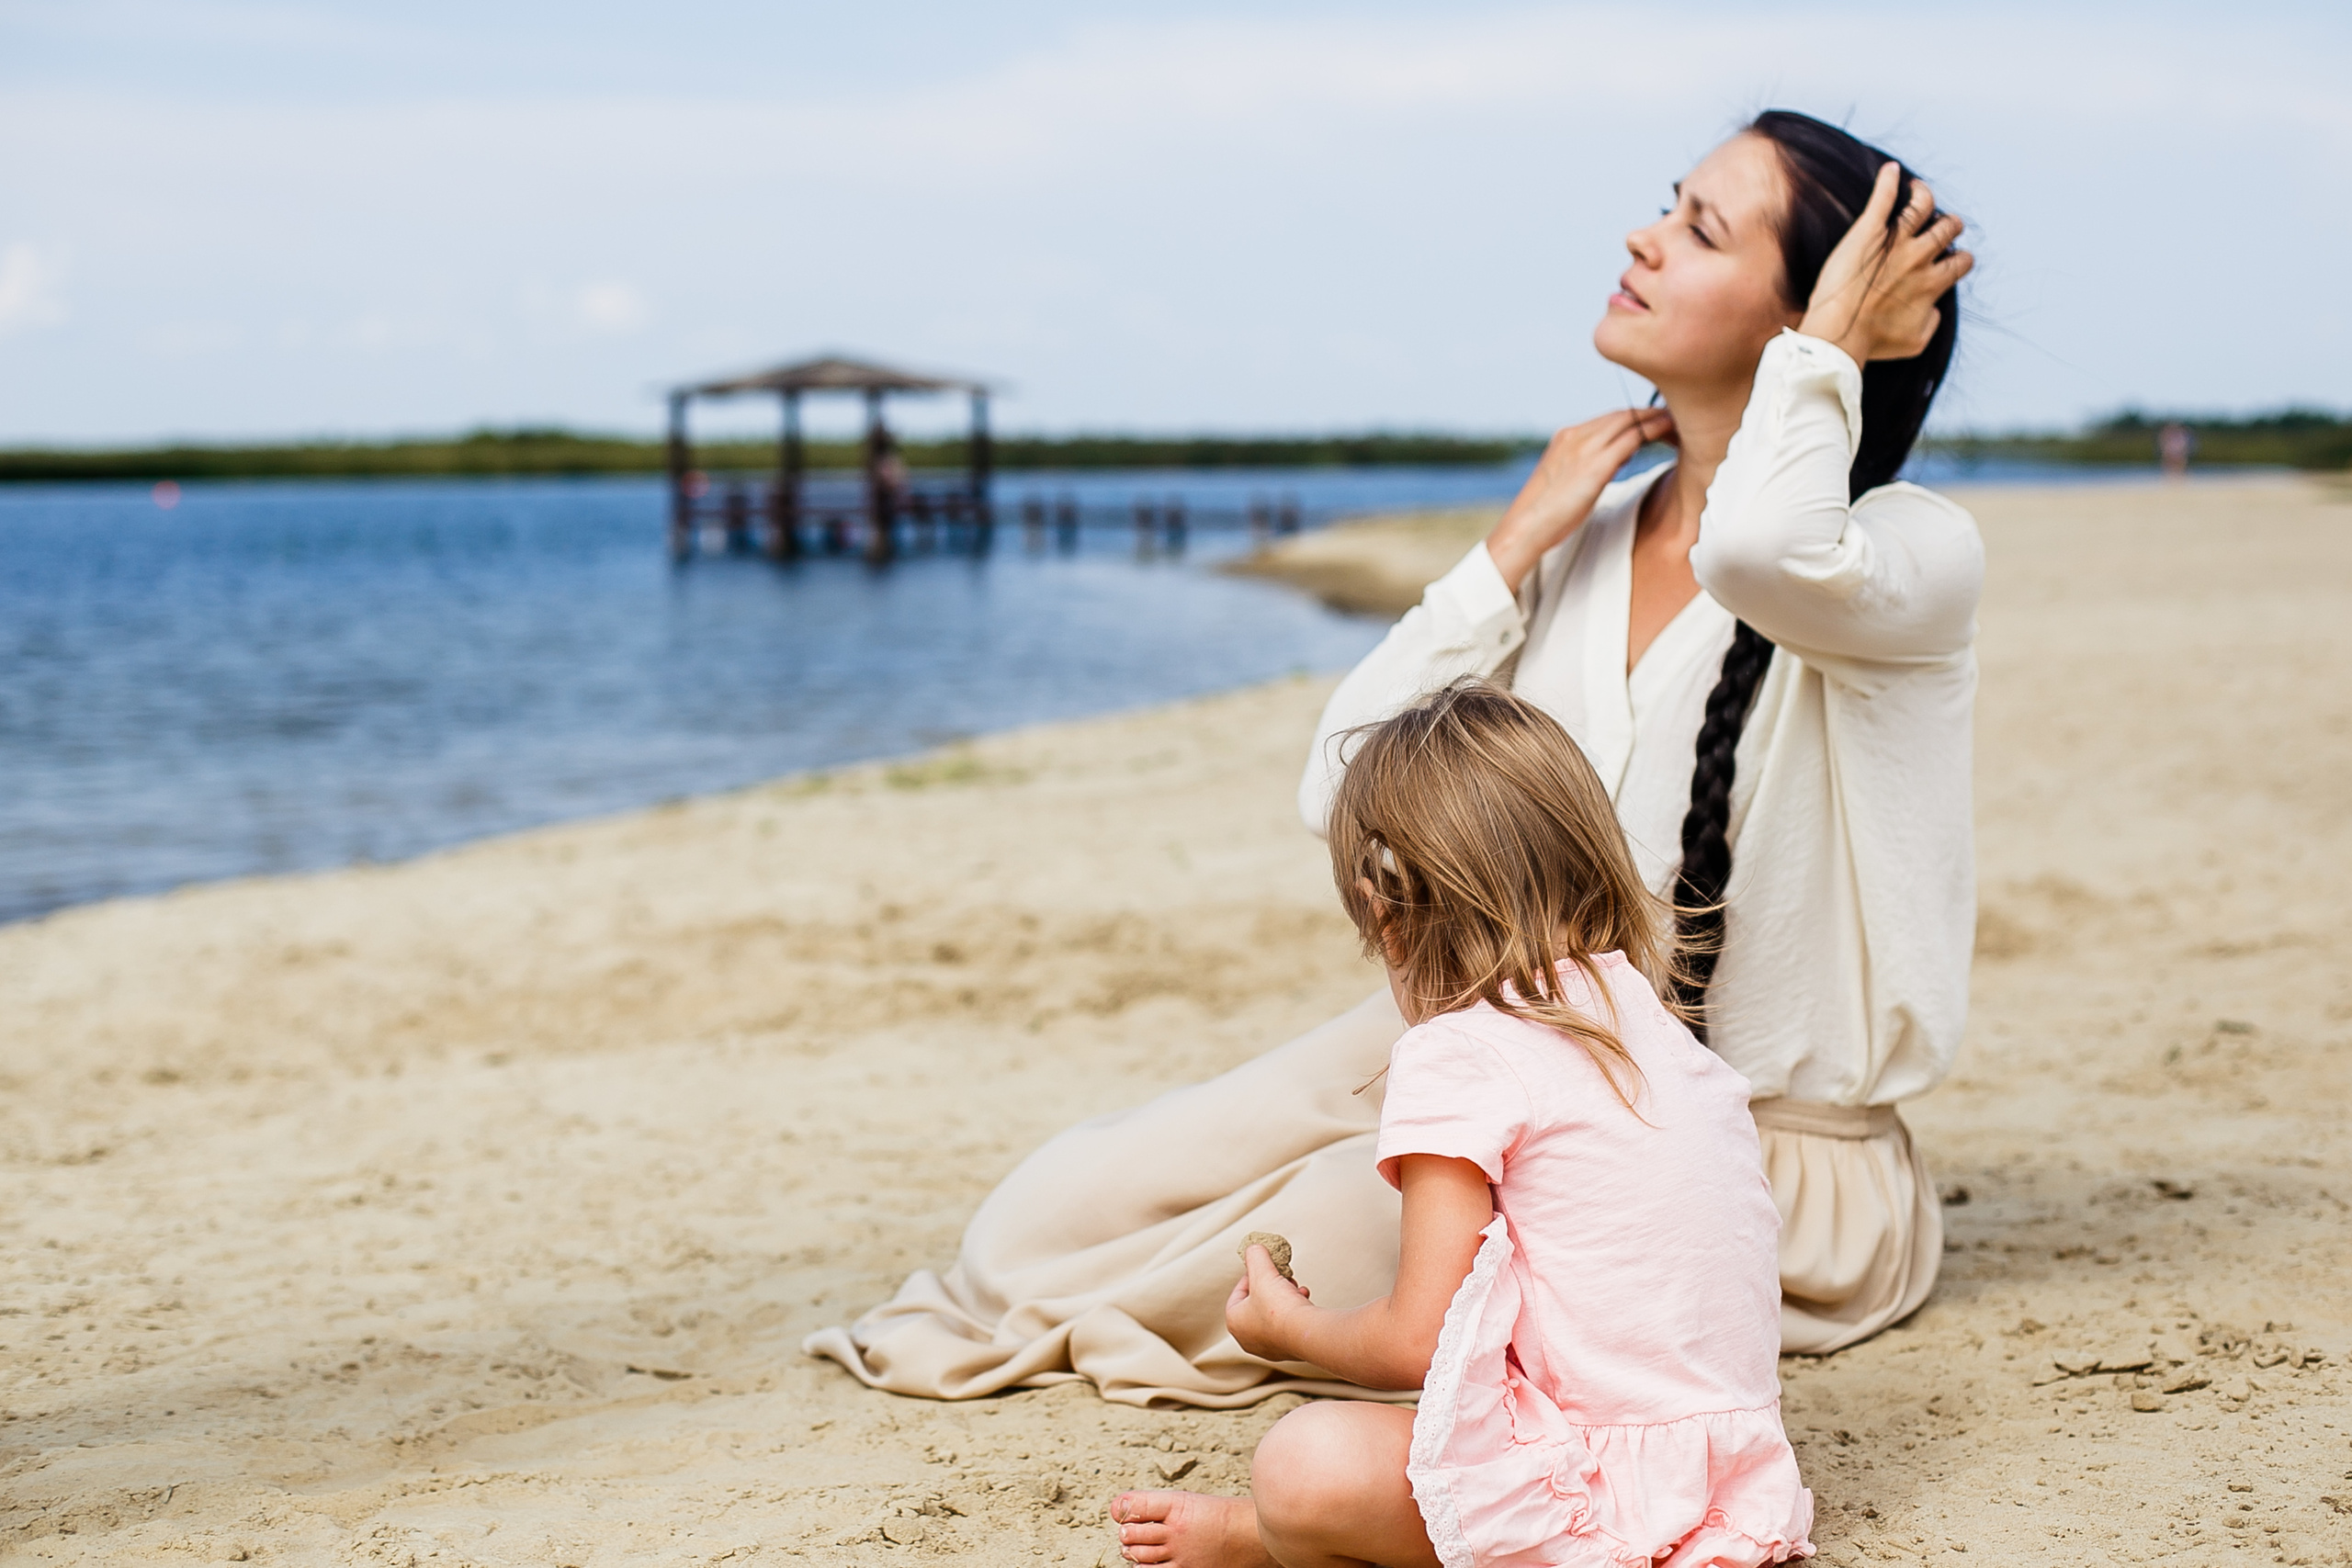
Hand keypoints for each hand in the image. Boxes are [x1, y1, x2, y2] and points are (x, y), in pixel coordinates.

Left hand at [1225, 1245, 1312, 1361]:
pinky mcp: (1288, 1350)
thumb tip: (1254, 1249)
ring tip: (1294, 1287)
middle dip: (1270, 1287)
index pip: (1238, 1293)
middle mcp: (1248, 1339)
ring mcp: (1269, 1347)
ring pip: (1274, 1315)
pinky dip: (1295, 1311)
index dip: (1252, 1276)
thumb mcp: (1263, 1271)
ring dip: (1284, 1298)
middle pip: (1257, 1304)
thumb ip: (1256, 1256)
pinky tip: (1304, 1300)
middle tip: (1281, 1277)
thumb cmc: (1278, 1307)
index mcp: (1235, 1322)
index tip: (1264, 1268)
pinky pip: (1288, 1326)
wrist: (1305, 1332)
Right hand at [1485, 406, 1674, 591]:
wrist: (1525, 527)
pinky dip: (1654, 430)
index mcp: (1566, 437)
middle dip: (1649, 413)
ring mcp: (1585, 446)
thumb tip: (1617, 460)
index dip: (1634, 419)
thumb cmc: (1546, 515)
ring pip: (1630, 421)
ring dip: (1656, 418)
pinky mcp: (1596, 463)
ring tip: (1678, 421)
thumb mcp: (1567, 481)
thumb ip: (1590, 465)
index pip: (1608, 419)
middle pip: (1622, 415)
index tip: (1654, 422)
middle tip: (1675, 416)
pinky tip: (1671, 432)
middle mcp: (1576, 435)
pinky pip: (1633, 437)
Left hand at [1796, 161, 1973, 366]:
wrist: (1838, 332)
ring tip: (1918, 191)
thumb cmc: (1873, 342)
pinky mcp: (1868, 230)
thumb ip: (1933, 320)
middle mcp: (1920, 257)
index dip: (1958, 259)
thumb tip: (1936, 306)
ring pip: (1924, 205)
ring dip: (1924, 195)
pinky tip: (1891, 171)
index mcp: (1933, 283)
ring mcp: (1895, 241)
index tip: (1948, 261)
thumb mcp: (1915, 341)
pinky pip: (1884, 197)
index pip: (1961, 261)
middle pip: (1949, 228)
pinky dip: (1889, 180)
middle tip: (1939, 226)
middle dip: (1949, 225)